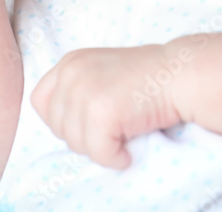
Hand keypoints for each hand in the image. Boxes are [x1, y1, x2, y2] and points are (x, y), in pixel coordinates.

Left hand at [31, 45, 183, 169]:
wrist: (181, 74)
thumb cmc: (149, 78)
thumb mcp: (102, 71)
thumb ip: (78, 90)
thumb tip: (62, 129)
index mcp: (70, 62)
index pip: (40, 102)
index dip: (62, 120)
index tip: (89, 123)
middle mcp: (71, 73)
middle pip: (57, 127)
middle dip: (83, 136)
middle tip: (112, 130)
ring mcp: (84, 92)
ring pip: (75, 143)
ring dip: (100, 148)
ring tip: (123, 135)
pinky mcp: (101, 112)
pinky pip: (97, 153)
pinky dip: (114, 158)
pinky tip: (129, 150)